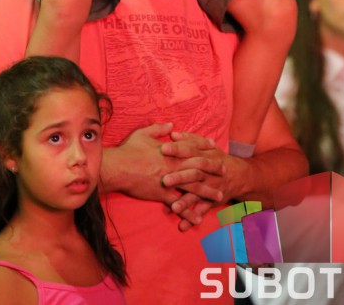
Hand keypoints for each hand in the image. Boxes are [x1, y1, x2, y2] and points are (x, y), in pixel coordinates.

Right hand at [102, 124, 221, 229]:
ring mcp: (169, 181)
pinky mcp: (162, 194)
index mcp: (171, 151)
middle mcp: (173, 166)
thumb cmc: (129, 149)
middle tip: (225, 172)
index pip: (192, 148)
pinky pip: (179, 204)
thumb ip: (159, 128)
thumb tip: (172, 124)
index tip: (215, 148)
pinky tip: (198, 218)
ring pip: (193, 187)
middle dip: (213, 170)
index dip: (204, 148)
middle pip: (198, 168)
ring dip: (207, 192)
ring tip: (219, 197)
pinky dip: (189, 212)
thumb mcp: (143, 133)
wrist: (118, 167)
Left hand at [160, 130, 232, 229]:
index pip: (190, 151)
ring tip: (172, 207)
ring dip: (185, 202)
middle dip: (180, 177)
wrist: (239, 175)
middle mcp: (207, 172)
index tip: (163, 148)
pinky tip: (182, 226)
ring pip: (197, 195)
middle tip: (164, 180)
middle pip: (193, 174)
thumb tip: (172, 133)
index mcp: (204, 156)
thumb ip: (189, 139)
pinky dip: (192, 219)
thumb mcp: (206, 146)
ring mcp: (210, 188)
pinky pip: (202, 211)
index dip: (178, 149)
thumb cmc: (216, 158)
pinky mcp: (211, 201)